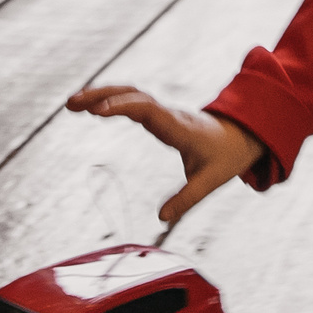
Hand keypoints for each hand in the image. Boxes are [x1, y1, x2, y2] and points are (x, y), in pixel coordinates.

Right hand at [64, 85, 265, 223]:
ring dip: (102, 94)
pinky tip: (90, 106)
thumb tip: (161, 219)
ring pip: (130, 93)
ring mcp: (163, 111)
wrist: (241, 136)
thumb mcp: (210, 181)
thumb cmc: (225, 157)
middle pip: (133, 95)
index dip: (123, 107)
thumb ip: (187, 200)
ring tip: (71, 103)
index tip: (98, 111)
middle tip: (71, 104)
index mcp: (180, 128)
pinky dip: (110, 99)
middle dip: (102, 95)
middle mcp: (169, 114)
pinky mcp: (158, 113)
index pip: (149, 111)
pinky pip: (132, 100)